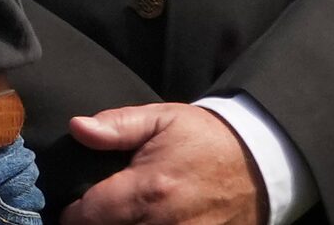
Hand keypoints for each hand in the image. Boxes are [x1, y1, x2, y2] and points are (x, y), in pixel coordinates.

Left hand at [63, 104, 263, 224]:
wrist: (260, 162)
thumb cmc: (207, 139)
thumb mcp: (163, 119)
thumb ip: (117, 125)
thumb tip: (77, 128)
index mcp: (147, 189)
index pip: (84, 217)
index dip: (74, 212)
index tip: (79, 204)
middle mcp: (160, 224)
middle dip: (98, 223)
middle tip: (103, 211)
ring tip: (124, 218)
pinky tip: (148, 222)